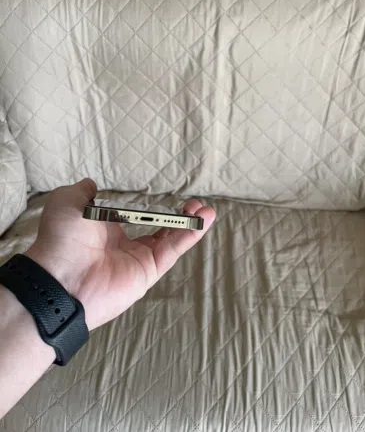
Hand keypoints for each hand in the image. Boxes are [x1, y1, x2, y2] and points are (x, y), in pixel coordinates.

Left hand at [26, 179, 215, 330]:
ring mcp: (138, 260)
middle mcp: (124, 247)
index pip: (135, 219)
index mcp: (105, 231)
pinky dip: (189, 235)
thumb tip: (91, 184)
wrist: (61, 276)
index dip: (151, 209)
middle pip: (159, 230)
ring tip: (206, 210)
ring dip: (189, 224)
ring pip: (170, 240)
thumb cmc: (61, 239)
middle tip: (193, 204)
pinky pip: (172, 251)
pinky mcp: (148, 272)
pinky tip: (203, 220)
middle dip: (178, 218)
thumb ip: (81, 191)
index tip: (164, 197)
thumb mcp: (67, 203)